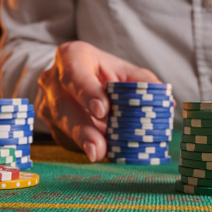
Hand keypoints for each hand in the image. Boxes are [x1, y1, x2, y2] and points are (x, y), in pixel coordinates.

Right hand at [36, 41, 163, 161]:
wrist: (71, 75)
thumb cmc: (102, 72)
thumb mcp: (121, 69)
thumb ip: (141, 81)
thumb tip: (165, 99)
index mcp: (71, 56)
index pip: (75, 73)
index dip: (87, 92)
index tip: (103, 110)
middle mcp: (52, 80)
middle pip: (64, 105)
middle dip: (82, 128)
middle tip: (98, 146)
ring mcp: (46, 104)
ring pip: (62, 126)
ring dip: (81, 142)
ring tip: (98, 155)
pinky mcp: (50, 126)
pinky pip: (66, 139)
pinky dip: (83, 146)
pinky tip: (97, 152)